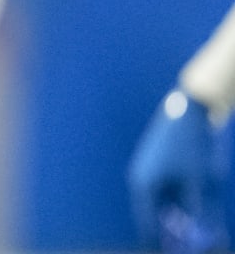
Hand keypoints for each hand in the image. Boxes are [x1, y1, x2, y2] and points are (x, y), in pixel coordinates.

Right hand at [129, 91, 231, 252]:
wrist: (191, 109)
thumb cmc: (193, 147)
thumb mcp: (202, 185)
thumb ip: (201, 214)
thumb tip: (206, 239)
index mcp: (144, 186)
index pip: (148, 225)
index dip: (163, 243)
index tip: (178, 253)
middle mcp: (141, 178)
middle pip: (155, 215)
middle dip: (174, 231)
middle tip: (193, 244)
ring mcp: (149, 169)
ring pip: (163, 202)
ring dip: (179, 217)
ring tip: (199, 228)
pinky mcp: (159, 162)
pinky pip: (167, 190)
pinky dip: (180, 202)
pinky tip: (196, 207)